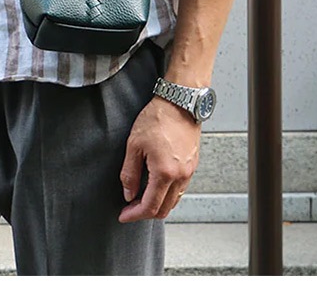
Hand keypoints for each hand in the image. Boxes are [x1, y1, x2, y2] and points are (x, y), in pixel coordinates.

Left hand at [118, 96, 200, 221]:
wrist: (179, 102)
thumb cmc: (158, 117)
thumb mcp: (134, 144)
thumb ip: (129, 173)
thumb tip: (129, 194)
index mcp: (165, 173)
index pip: (150, 207)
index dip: (134, 215)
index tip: (124, 215)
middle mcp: (181, 176)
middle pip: (164, 209)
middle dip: (145, 213)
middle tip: (130, 208)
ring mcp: (189, 171)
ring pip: (174, 201)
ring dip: (158, 203)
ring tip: (142, 196)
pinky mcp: (192, 164)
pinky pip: (181, 188)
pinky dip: (168, 193)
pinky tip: (157, 184)